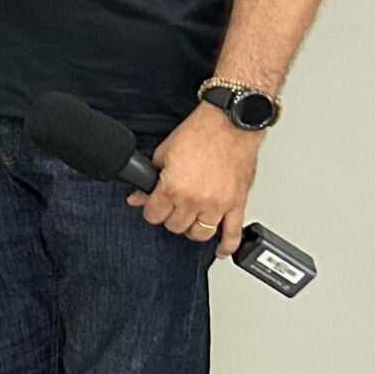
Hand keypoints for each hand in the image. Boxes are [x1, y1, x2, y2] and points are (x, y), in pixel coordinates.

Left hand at [131, 102, 261, 256]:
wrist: (230, 123)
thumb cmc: (199, 132)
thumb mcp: (163, 153)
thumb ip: (149, 179)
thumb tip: (137, 197)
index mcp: (173, 187)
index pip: (153, 215)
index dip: (150, 209)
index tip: (153, 205)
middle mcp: (196, 200)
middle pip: (175, 226)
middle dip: (170, 217)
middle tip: (172, 206)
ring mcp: (218, 204)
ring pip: (199, 234)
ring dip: (192, 228)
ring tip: (190, 217)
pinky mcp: (237, 203)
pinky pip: (233, 233)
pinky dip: (227, 246)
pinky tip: (220, 250)